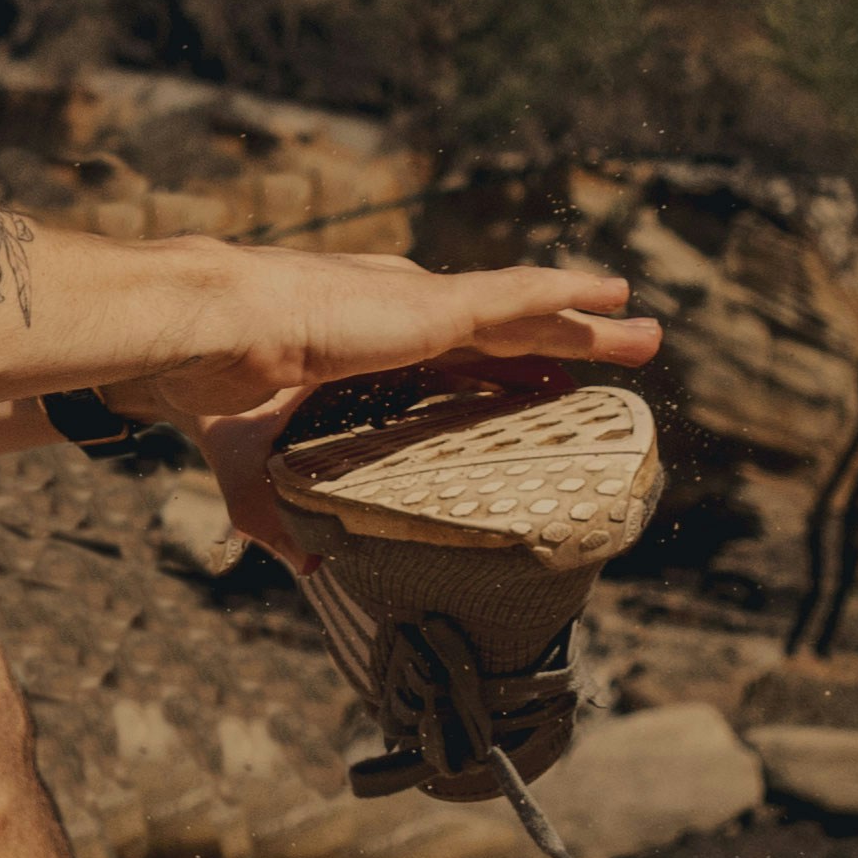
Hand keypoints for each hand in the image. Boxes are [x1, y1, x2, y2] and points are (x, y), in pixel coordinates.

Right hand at [124, 263, 660, 567]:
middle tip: (623, 354)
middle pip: (509, 334)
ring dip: (588, 322)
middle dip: (567, 344)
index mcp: (372, 348)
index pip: (455, 361)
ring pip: (529, 313)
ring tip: (644, 331)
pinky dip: (570, 293)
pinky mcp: (435, 304)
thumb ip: (279, 515)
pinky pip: (521, 296)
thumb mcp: (254, 465)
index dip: (503, 375)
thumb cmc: (221, 389)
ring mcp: (425, 305)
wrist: (212, 339)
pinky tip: (613, 292)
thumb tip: (308, 565)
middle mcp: (407, 318)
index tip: (546, 391)